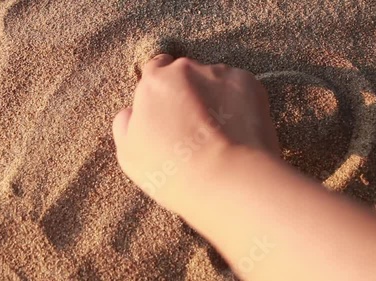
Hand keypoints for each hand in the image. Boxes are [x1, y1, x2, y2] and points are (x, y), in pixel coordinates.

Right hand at [113, 55, 278, 212]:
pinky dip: (239, 104)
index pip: (154, 70)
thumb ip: (125, 124)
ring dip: (215, 97)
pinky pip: (240, 88)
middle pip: (185, 73)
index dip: (160, 89)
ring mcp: (220, 74)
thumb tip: (131, 111)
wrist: (229, 178)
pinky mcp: (250, 83)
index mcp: (154, 82)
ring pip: (215, 80)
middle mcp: (186, 69)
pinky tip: (238, 131)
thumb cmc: (173, 172)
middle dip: (188, 92)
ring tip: (220, 134)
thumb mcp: (129, 155)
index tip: (168, 109)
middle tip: (194, 128)